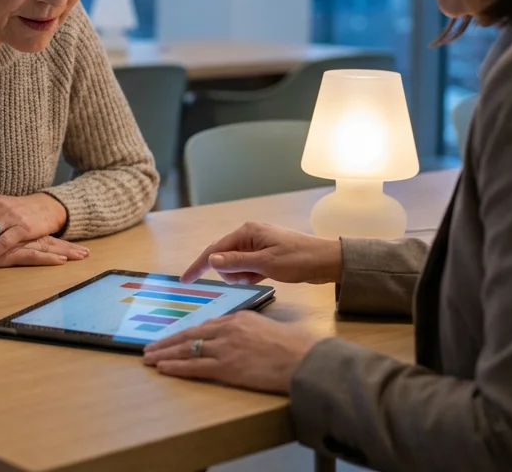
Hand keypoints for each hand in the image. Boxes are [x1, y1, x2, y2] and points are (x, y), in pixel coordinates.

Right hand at [0, 235, 89, 267]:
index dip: (57, 241)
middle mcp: (14, 234)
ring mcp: (11, 242)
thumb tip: (1, 248)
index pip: (39, 235)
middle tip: (87, 253)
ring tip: (82, 256)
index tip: (76, 246)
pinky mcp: (6, 251)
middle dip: (67, 246)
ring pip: (44, 246)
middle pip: (46, 239)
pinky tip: (60, 261)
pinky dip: (46, 258)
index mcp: (11, 230)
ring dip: (64, 251)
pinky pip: (31, 255)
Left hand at [142, 311, 322, 393]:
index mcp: (239, 319)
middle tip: (150, 346)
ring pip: (187, 349)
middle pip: (190, 334)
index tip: (174, 339)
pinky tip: (162, 367)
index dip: (187, 334)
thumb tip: (241, 341)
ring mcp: (225, 348)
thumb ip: (250, 332)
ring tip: (148, 357)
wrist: (303, 359)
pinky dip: (175, 366)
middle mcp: (228, 330)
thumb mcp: (268, 329)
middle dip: (168, 341)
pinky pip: (193, 366)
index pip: (206, 326)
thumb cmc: (295, 347)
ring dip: (165, 353)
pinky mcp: (225, 367)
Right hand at [180, 222, 341, 284]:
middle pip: (224, 259)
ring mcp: (257, 246)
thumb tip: (211, 261)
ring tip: (262, 277)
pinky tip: (265, 277)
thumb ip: (237, 263)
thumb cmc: (298, 260)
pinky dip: (251, 276)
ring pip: (236, 266)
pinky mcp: (265, 255)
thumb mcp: (266, 263)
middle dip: (231, 273)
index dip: (199, 265)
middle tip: (251, 278)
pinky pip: (248, 269)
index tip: (185, 280)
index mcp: (247, 231)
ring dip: (243, 276)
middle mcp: (249, 235)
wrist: (327, 261)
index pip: (215, 250)